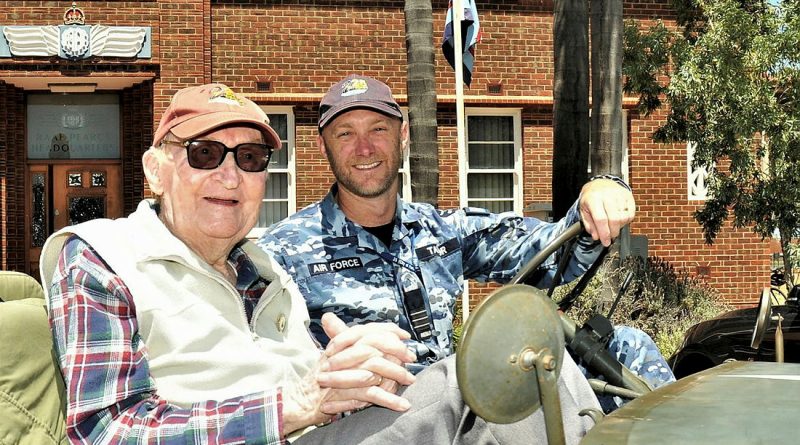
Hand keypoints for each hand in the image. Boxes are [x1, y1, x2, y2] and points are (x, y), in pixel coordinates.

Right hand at [281, 314, 415, 434]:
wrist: (301, 400)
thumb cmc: (322, 378)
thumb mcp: (334, 354)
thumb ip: (349, 340)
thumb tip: (374, 332)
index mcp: (341, 343)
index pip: (369, 329)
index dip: (389, 330)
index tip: (405, 336)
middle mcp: (342, 353)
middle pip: (375, 344)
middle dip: (397, 351)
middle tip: (411, 359)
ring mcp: (343, 372)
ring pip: (376, 368)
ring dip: (397, 375)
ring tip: (410, 381)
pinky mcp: (345, 392)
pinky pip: (372, 395)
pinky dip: (389, 400)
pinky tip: (402, 404)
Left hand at [579, 178, 634, 246]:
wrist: (599, 183)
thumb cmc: (591, 198)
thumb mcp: (584, 210)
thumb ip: (589, 225)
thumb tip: (597, 236)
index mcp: (593, 198)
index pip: (601, 219)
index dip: (604, 233)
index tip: (605, 242)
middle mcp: (607, 195)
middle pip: (614, 219)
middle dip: (613, 232)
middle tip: (610, 236)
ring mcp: (619, 194)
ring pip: (623, 217)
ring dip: (619, 227)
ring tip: (612, 225)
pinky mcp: (628, 195)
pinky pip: (630, 213)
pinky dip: (626, 220)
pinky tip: (619, 219)